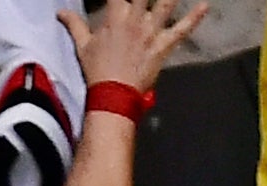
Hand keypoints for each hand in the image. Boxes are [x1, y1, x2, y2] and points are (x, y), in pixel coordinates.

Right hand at [71, 0, 208, 94]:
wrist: (113, 95)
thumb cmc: (97, 71)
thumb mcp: (83, 46)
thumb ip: (74, 25)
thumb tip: (60, 13)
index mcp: (116, 16)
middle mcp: (136, 19)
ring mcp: (151, 31)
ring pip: (166, 4)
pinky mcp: (163, 45)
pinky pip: (182, 29)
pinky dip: (195, 18)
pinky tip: (205, 6)